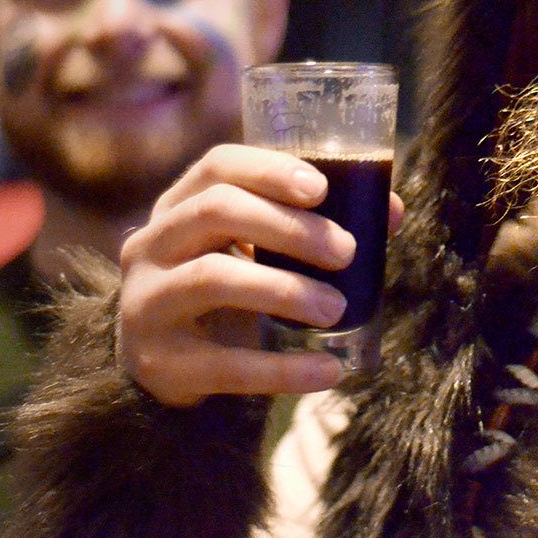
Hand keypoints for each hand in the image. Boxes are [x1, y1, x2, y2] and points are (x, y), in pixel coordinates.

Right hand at [117, 143, 403, 406]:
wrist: (164, 364)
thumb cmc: (225, 289)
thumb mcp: (253, 249)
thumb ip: (310, 225)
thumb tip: (390, 212)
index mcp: (177, 205)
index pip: (216, 167)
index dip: (269, 170)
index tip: (321, 188)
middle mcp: (150, 244)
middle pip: (216, 211)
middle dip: (289, 227)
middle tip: (346, 252)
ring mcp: (147, 302)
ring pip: (212, 277)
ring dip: (285, 290)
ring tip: (338, 308)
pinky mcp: (160, 363)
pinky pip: (226, 365)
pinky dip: (283, 370)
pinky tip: (329, 370)